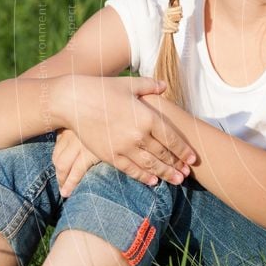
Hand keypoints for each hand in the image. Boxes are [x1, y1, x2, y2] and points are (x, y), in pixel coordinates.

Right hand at [54, 75, 196, 186]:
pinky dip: (143, 176)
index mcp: (147, 117)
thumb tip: (165, 85)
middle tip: (187, 175)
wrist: (72, 100)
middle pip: (163, 154)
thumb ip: (150, 86)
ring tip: (176, 181)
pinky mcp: (109, 154)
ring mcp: (123, 147)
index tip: (193, 159)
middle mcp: (138, 135)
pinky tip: (152, 181)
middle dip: (177, 165)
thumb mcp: (130, 84)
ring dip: (164, 174)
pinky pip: (130, 169)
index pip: (172, 138)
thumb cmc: (102, 88)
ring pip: (149, 165)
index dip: (184, 151)